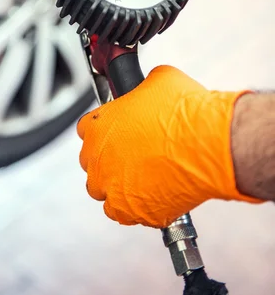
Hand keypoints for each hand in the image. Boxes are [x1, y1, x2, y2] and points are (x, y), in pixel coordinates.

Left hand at [78, 65, 259, 228]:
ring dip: (117, 185)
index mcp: (98, 125)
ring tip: (142, 178)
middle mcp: (98, 158)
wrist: (207, 143)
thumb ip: (143, 89)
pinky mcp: (131, 211)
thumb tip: (149, 90)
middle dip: (110, 159)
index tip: (119, 133)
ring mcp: (112, 187)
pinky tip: (150, 197)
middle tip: (134, 155)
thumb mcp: (159, 80)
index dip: (106, 131)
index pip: (87, 129)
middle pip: (93, 162)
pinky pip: (122, 214)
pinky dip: (133, 208)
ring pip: (103, 190)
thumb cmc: (185, 112)